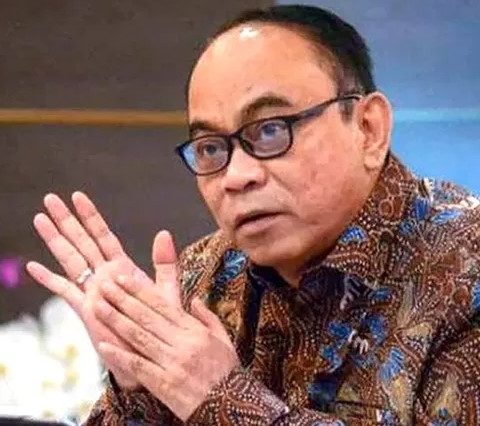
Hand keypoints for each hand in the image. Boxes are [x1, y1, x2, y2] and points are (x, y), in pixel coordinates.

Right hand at [26, 192, 179, 388]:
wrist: (148, 354)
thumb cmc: (157, 323)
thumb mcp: (165, 291)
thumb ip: (164, 263)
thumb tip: (164, 233)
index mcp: (122, 268)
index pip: (103, 236)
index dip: (91, 217)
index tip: (78, 197)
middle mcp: (104, 276)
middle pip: (81, 242)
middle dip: (66, 220)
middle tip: (51, 199)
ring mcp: (92, 291)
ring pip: (70, 260)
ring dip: (55, 240)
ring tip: (40, 219)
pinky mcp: (85, 310)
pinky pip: (64, 291)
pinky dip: (49, 279)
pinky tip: (34, 267)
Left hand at [93, 232, 239, 421]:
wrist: (231, 404)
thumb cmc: (226, 371)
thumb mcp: (223, 338)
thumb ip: (208, 317)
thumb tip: (195, 300)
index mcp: (193, 330)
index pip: (161, 305)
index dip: (139, 290)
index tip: (123, 278)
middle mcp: (181, 342)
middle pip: (146, 316)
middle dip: (122, 299)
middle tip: (104, 285)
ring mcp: (171, 362)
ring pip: (138, 336)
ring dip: (116, 320)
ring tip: (98, 306)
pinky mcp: (163, 383)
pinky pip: (138, 366)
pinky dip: (119, 355)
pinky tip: (103, 345)